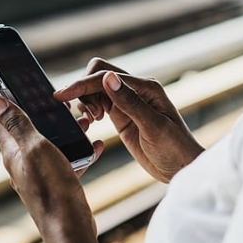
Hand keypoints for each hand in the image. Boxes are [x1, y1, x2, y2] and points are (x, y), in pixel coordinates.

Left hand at [0, 97, 104, 234]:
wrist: (70, 226)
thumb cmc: (50, 187)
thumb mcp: (34, 147)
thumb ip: (17, 124)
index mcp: (13, 152)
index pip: (2, 120)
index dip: (9, 100)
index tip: (22, 84)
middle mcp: (23, 162)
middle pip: (31, 129)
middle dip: (46, 113)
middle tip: (65, 103)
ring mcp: (41, 173)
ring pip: (52, 143)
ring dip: (67, 130)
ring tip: (85, 121)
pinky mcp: (58, 182)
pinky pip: (69, 160)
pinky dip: (81, 150)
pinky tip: (95, 144)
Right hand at [55, 58, 203, 182]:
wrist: (181, 168)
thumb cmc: (174, 148)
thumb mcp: (153, 127)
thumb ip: (130, 103)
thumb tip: (108, 79)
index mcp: (146, 87)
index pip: (106, 76)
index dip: (82, 84)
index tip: (61, 96)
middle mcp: (136, 90)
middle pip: (99, 74)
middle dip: (84, 89)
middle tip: (89, 116)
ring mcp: (128, 102)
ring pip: (96, 88)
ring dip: (86, 100)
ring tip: (92, 121)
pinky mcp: (121, 116)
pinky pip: (99, 103)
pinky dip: (89, 109)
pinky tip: (91, 122)